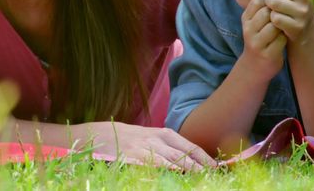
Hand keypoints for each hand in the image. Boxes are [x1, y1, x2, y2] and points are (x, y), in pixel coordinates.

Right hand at [76, 122, 215, 169]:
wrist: (96, 135)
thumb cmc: (125, 139)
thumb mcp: (148, 138)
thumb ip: (166, 147)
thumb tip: (191, 161)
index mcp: (162, 133)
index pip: (190, 147)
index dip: (205, 159)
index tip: (218, 170)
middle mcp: (154, 139)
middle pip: (183, 156)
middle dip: (200, 168)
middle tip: (214, 178)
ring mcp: (142, 149)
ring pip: (171, 162)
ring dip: (187, 172)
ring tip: (201, 180)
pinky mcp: (131, 158)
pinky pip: (151, 167)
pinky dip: (164, 173)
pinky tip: (173, 179)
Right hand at [239, 0, 286, 80]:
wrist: (255, 66)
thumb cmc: (260, 39)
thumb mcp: (255, 22)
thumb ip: (262, 8)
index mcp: (245, 19)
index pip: (258, 1)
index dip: (271, 1)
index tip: (277, 7)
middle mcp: (248, 29)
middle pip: (267, 12)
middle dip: (278, 13)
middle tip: (283, 18)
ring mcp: (256, 42)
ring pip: (274, 25)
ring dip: (282, 26)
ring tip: (283, 29)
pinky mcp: (267, 53)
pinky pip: (281, 39)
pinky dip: (285, 38)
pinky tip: (283, 40)